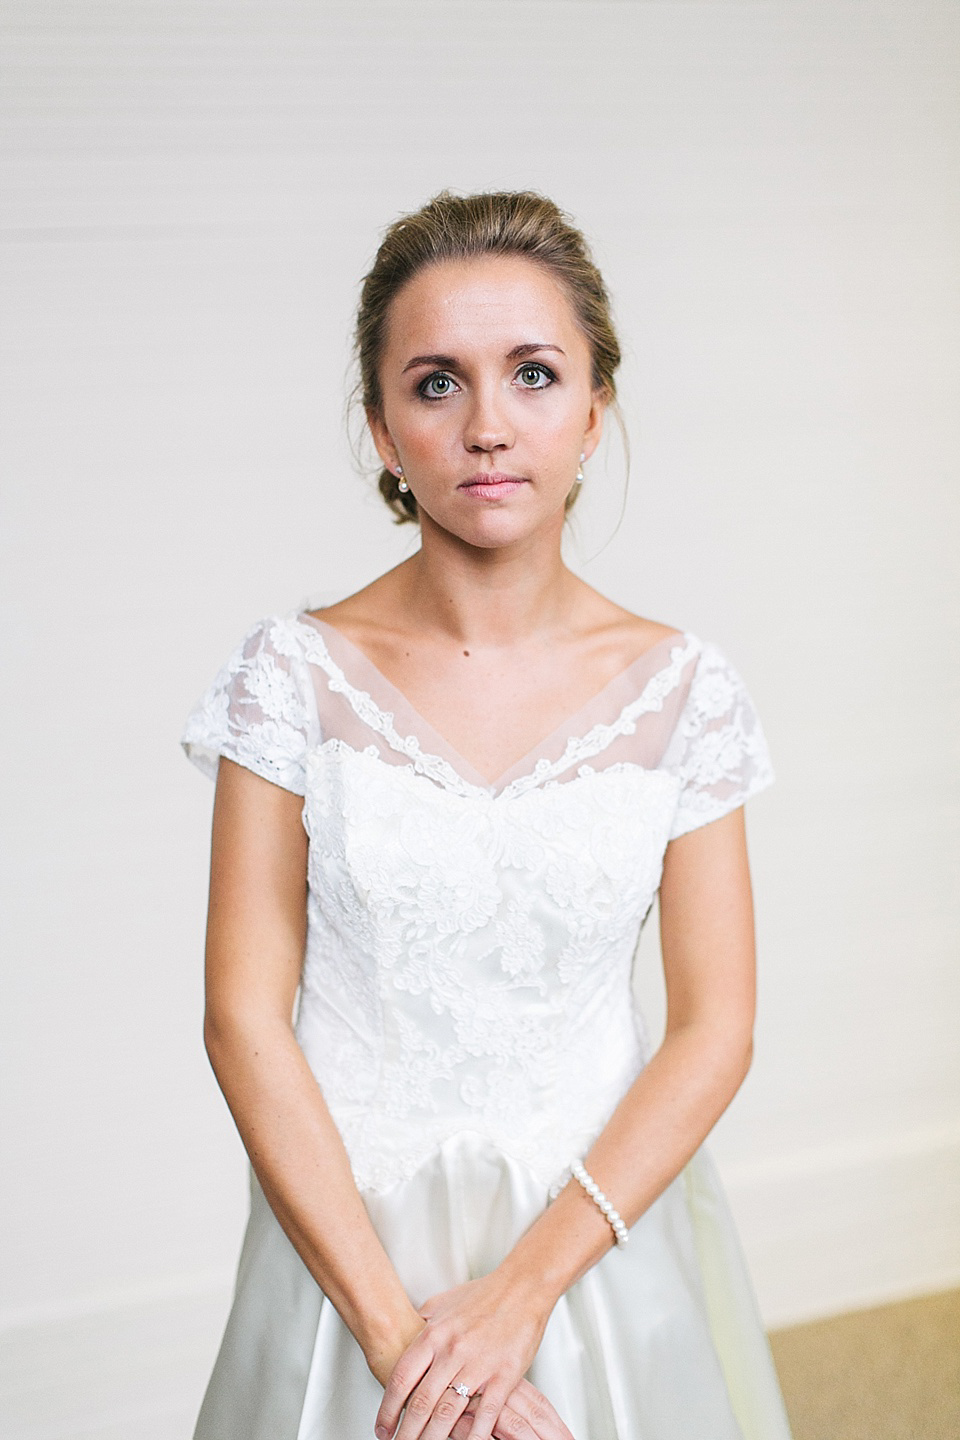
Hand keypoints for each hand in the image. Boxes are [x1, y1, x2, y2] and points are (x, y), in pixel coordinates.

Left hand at [374, 1272, 554, 1439]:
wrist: (522, 1287)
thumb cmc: (484, 1293)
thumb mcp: (443, 1302)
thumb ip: (423, 1321)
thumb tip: (407, 1333)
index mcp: (434, 1334)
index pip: (402, 1378)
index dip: (388, 1408)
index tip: (382, 1427)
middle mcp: (452, 1351)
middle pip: (420, 1402)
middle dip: (406, 1432)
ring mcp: (478, 1365)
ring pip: (447, 1413)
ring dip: (432, 1438)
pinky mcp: (503, 1376)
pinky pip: (485, 1415)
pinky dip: (473, 1436)